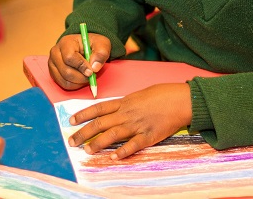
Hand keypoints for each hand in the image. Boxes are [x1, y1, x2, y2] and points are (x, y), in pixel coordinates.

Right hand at [48, 33, 110, 90]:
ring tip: (87, 76)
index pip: (69, 57)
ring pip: (65, 80)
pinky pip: (64, 84)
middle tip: (91, 76)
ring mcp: (52, 64)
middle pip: (66, 71)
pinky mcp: (53, 73)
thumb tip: (94, 67)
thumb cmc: (92, 44)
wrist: (84, 46)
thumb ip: (101, 53)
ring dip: (79, 82)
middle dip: (81, 77)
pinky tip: (81, 79)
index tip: (91, 71)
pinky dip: (75, 85)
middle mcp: (55, 53)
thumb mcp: (101, 44)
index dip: (81, 66)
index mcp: (66, 42)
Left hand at [67, 83, 191, 159]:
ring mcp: (138, 125)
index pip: (99, 108)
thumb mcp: (140, 94)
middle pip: (100, 123)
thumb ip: (127, 103)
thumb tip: (117, 109)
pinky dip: (122, 152)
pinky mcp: (149, 136)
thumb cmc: (163, 94)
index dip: (83, 114)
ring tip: (87, 151)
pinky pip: (133, 145)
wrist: (181, 99)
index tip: (71, 121)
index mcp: (125, 102)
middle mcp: (127, 114)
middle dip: (84, 133)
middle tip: (72, 141)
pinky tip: (113, 157)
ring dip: (98, 143)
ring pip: (113, 135)